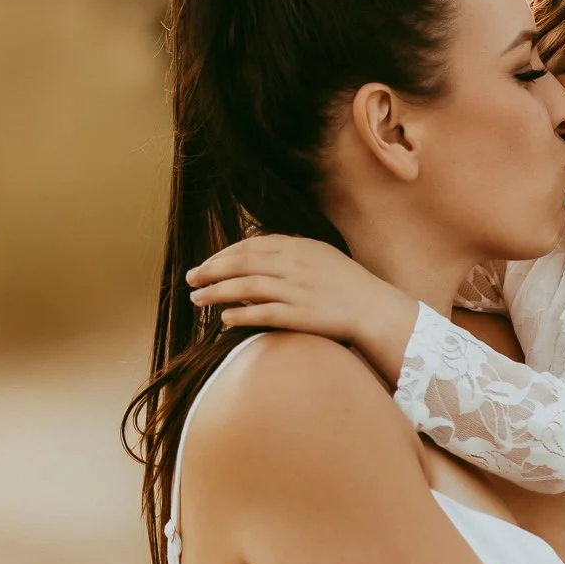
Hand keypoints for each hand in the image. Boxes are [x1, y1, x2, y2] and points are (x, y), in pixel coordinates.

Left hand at [186, 235, 419, 382]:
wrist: (374, 308)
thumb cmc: (347, 283)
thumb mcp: (320, 255)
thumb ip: (290, 252)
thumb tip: (257, 254)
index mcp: (298, 247)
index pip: (250, 245)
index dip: (223, 254)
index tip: (206, 263)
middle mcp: (294, 266)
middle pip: (241, 263)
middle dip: (210, 270)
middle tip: (190, 278)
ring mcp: (296, 290)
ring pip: (245, 287)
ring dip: (216, 292)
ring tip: (196, 299)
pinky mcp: (300, 315)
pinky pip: (262, 313)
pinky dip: (240, 314)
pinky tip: (223, 318)